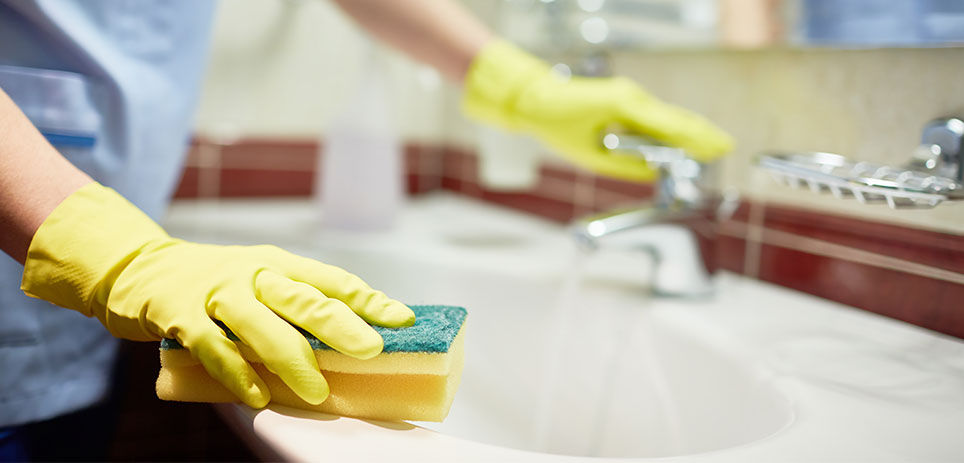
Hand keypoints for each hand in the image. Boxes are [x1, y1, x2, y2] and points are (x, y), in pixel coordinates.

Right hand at [21, 183, 414, 407]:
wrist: (139, 268)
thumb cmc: (216, 283)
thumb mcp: (259, 279)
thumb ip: (295, 305)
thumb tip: (351, 339)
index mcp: (279, 263)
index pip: (332, 280)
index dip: (368, 300)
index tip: (401, 320)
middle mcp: (253, 272)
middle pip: (303, 299)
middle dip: (340, 325)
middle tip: (371, 349)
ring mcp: (217, 292)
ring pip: (262, 325)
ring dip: (293, 359)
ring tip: (319, 391)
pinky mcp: (180, 314)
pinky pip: (214, 347)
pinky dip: (237, 373)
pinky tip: (257, 396)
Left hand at [462, 40, 733, 181]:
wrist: (535, 100)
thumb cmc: (557, 124)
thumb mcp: (592, 156)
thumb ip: (626, 167)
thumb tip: (654, 174)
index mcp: (625, 106)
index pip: (671, 126)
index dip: (698, 140)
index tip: (718, 149)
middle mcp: (632, 97)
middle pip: (676, 118)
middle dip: (701, 135)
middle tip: (725, 148)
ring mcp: (629, 96)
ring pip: (667, 117)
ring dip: (688, 134)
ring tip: (710, 149)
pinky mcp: (624, 100)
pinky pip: (653, 117)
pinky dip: (670, 130)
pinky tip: (682, 141)